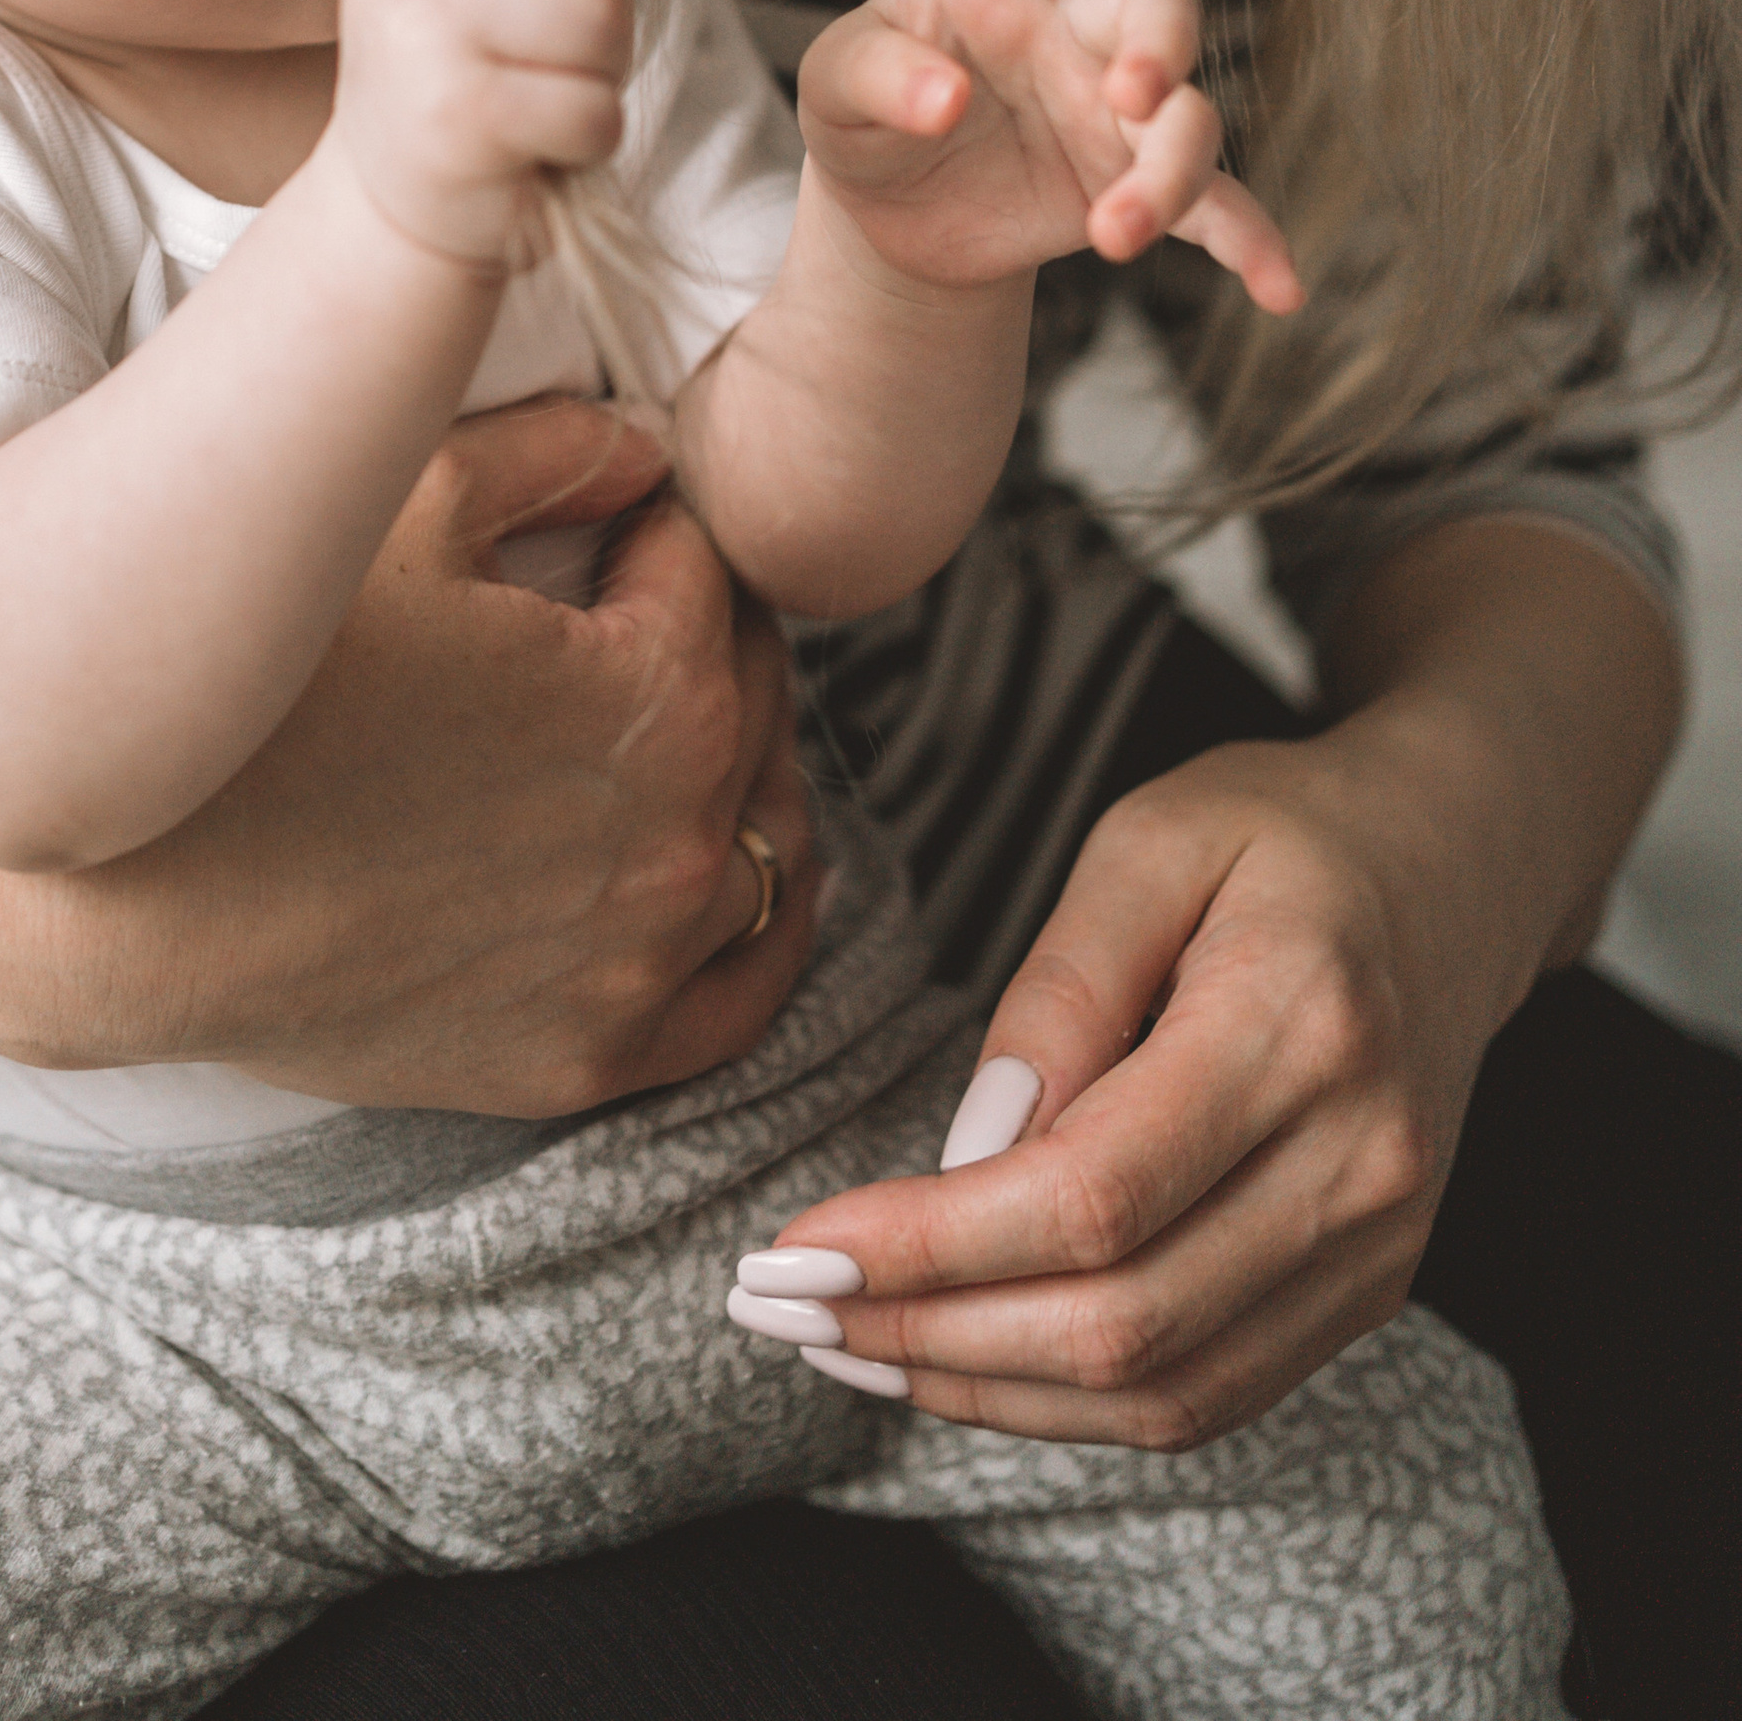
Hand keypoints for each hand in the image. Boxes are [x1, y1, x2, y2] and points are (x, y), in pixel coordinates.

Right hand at [56, 396, 819, 1108]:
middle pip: (757, 693)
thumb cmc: (258, 687)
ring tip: (666, 714)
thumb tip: (643, 450)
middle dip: (703, 625)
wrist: (132, 898)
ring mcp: (638, 965)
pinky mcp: (587, 1056)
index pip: (708, 565)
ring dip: (736, 760)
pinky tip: (739, 869)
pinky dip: (760, 923)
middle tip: (622, 595)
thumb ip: (557, 447)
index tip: (597, 513)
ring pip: (770, 836)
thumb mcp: (402, 496)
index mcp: (661, 694)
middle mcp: (681, 840)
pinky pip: (741, 994)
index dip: (647, 518)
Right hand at [328, 0, 643, 272]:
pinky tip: (547, 149)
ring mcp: (423, 36)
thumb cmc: (464, 95)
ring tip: (558, 97)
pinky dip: (594, 137)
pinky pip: (588, 106)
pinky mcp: (456, 119)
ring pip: (594, 13)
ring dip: (606, 70)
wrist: (387, 224)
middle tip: (581, 51)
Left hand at [741, 695, 1557, 1445]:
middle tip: (781, 1306)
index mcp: (1303, 1027)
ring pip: (1162, 1391)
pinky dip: (1067, 1401)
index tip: (797, 1244)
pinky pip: (1206, 1396)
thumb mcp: (1148, 841)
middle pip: (1123, 1319)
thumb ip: (1057, 991)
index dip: (933, 1245)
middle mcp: (1359, 1164)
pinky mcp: (1366, 1289)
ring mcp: (1378, 1246)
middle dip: (928, 1332)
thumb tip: (970, 1150)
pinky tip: (957, 1357)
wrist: (1451, 871)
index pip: (1093, 1195)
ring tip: (842, 1344)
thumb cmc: (1283, 833)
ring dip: (983, 1389)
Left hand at [797, 0, 1299, 311]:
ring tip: (1108, 235)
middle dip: (1162, 47)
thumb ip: (878, 76)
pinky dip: (1251, 243)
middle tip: (1132, 97)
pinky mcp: (1137, 183)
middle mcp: (1074, 29)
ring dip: (1167, 177)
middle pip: (1154, 8)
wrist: (895, 210)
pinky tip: (1279, 287)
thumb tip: (944, 101)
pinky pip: (1216, 207)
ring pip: (1188, 120)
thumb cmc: (867, 112)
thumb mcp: (833, 87)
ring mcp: (1116, 108)